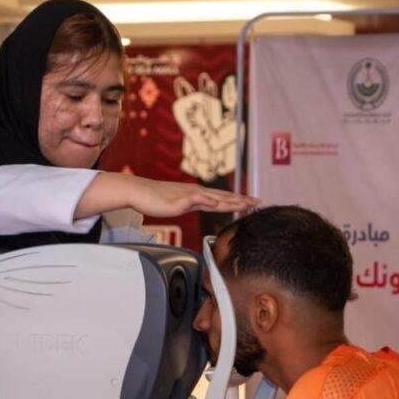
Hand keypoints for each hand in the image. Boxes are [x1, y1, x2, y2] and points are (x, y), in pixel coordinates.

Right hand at [75, 171, 258, 218]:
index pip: (222, 198)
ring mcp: (188, 196)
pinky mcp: (179, 200)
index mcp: (197, 195)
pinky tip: (217, 203)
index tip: (253, 202)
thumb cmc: (155, 198)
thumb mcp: (177, 203)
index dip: (238, 200)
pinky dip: (208, 201)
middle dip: (242, 200)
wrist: (138, 192)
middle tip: (259, 201)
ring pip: (214, 198)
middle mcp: (196, 193)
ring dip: (231, 200)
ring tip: (245, 203)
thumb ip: (190, 204)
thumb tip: (199, 206)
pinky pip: (195, 200)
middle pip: (223, 197)